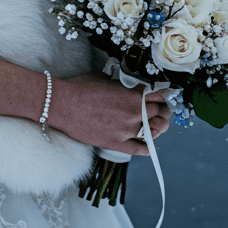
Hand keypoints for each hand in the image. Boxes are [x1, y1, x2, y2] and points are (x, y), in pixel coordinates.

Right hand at [48, 71, 170, 154]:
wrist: (62, 105)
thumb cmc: (80, 88)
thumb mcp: (105, 79)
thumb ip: (120, 82)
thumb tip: (124, 81)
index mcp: (134, 94)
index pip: (160, 96)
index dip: (164, 96)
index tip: (164, 97)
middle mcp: (135, 112)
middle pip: (160, 113)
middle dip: (162, 111)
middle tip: (160, 111)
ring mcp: (127, 129)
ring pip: (154, 131)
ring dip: (158, 128)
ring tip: (156, 126)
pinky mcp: (117, 143)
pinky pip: (139, 149)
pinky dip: (147, 147)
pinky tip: (149, 145)